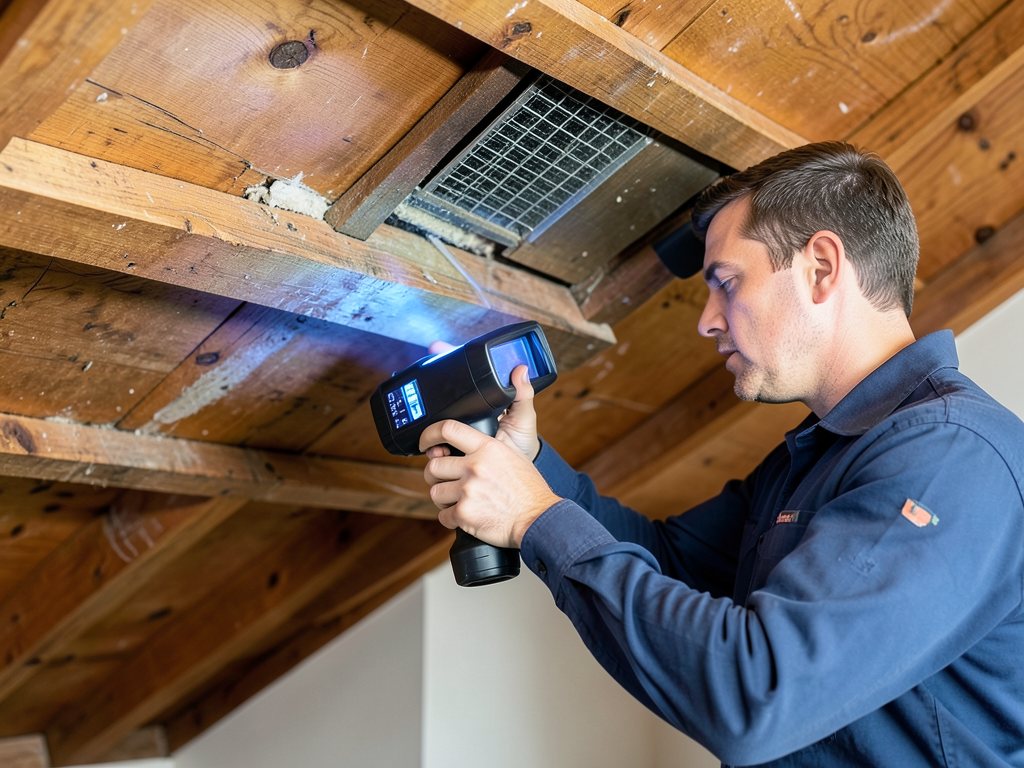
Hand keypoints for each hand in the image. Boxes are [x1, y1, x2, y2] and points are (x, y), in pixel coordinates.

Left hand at [420, 419, 560, 547]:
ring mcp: (468, 490)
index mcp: (487, 448)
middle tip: (446, 482)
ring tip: (458, 501)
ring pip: (435, 492)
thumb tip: (458, 447)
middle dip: (436, 476)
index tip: (424, 443)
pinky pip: (443, 516)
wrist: (539, 518)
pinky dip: (451, 519)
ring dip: (443, 499)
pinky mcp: (465, 514)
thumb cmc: (529, 490)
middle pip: (434, 466)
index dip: (429, 434)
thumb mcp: (512, 456)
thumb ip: (486, 448)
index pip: (448, 429)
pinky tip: (465, 517)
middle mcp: (475, 466)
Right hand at [424, 340, 540, 461]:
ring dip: (428, 419)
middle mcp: (465, 413)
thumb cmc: (521, 444)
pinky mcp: (450, 450)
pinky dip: (428, 444)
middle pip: (442, 395)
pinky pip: (434, 444)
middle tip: (425, 372)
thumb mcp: (524, 418)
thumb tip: (521, 369)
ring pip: (433, 420)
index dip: (448, 358)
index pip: (462, 377)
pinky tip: (432, 447)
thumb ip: (523, 395)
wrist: (513, 478)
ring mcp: (456, 431)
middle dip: (429, 382)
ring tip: (430, 415)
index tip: (436, 346)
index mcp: (482, 401)